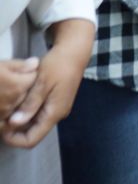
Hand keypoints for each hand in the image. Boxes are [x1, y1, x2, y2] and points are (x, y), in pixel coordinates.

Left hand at [3, 19, 92, 148]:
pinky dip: (27, 112)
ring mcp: (58, 108)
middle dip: (14, 130)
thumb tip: (14, 123)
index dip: (13, 139)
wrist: (76, 51)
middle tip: (1, 115)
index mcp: (54, 113)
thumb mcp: (42, 82)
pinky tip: (19, 100)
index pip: (32, 140)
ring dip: (20, 120)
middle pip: (32, 133)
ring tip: (8, 107)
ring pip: (35, 124)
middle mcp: (57, 115)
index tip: (1, 125)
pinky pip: (39, 114)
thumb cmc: (59, 65)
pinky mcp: (56, 101)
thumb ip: (30, 104)